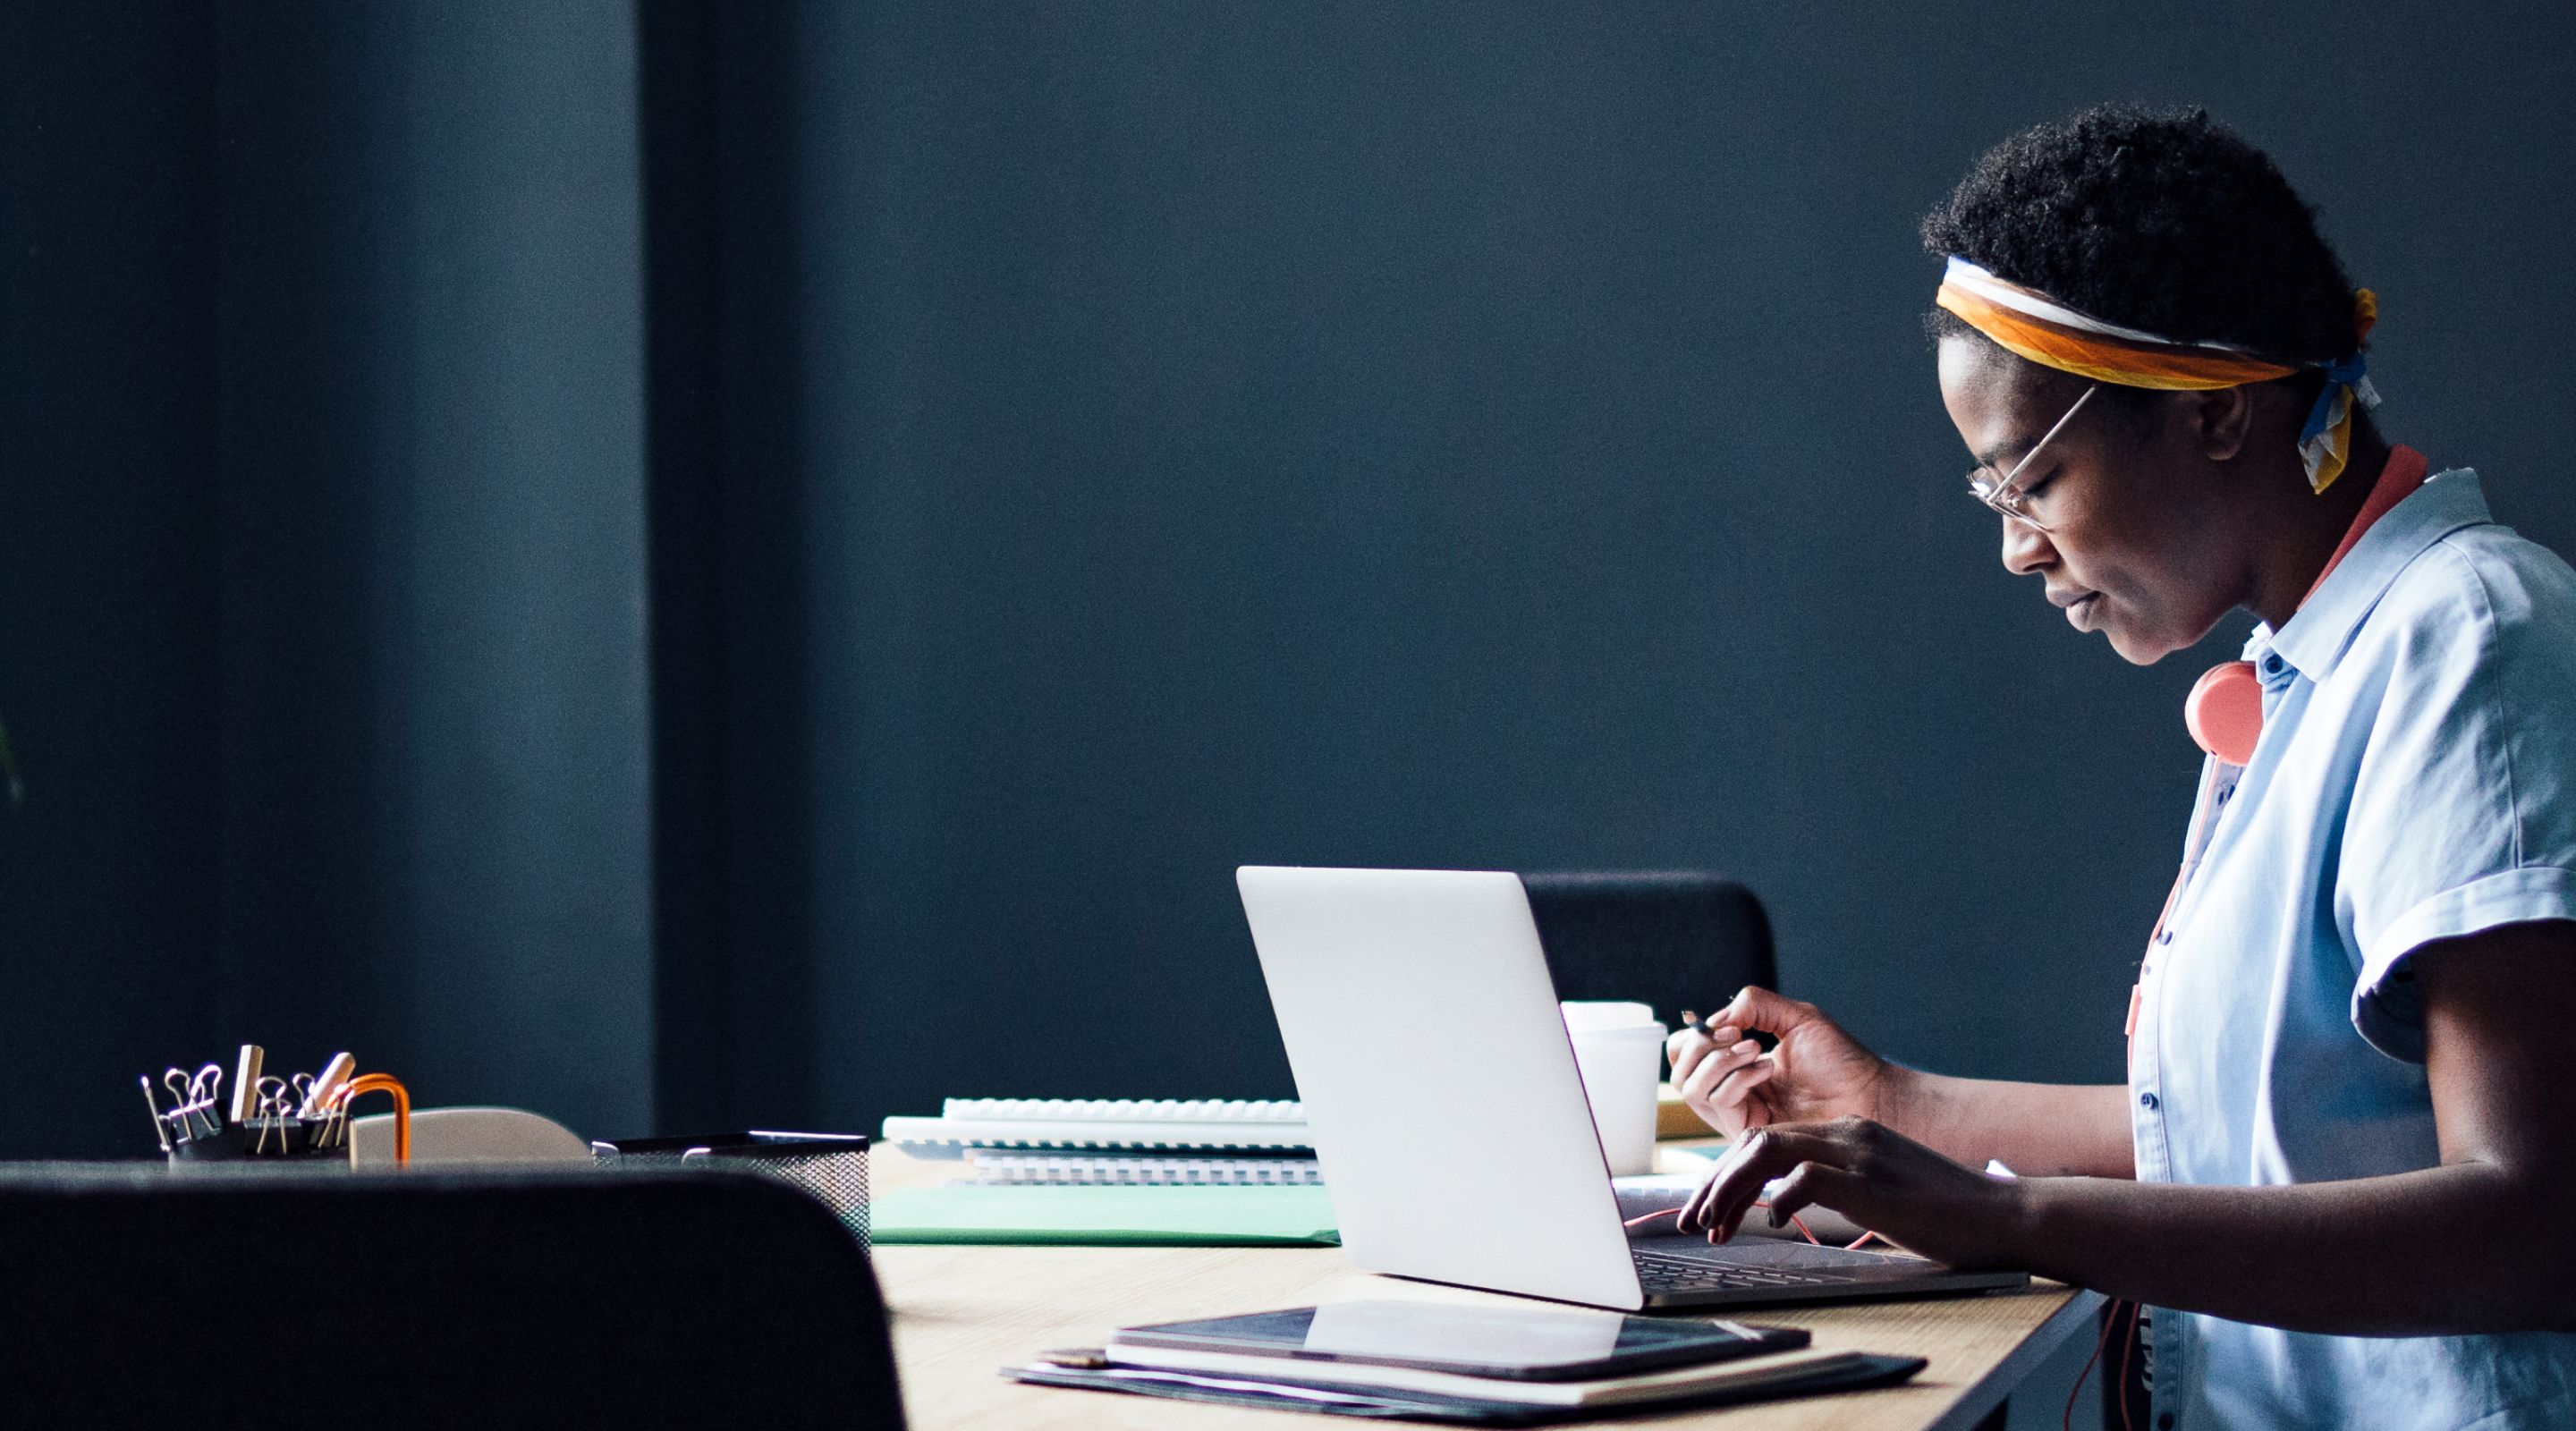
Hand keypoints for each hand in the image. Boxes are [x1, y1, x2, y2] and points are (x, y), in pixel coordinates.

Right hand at [1665, 986, 1896, 1139]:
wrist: (1873, 1095)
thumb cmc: (1842, 1061)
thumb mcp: (1796, 1017)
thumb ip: (1756, 1004)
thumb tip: (1715, 1020)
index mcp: (1737, 1067)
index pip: (1686, 1053)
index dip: (1695, 1036)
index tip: (1730, 1025)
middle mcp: (1731, 1093)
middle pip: (1678, 1071)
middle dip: (1701, 1046)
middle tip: (1738, 1034)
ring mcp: (1739, 1116)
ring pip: (1691, 1089)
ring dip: (1719, 1061)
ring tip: (1757, 1048)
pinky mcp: (1749, 1134)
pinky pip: (1719, 1103)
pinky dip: (1738, 1078)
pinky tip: (1768, 1068)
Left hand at [1674, 1117, 2027, 1268]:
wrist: (2002, 1216)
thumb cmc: (1944, 1213)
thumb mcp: (1880, 1189)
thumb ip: (1836, 1186)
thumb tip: (1783, 1207)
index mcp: (1846, 1133)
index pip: (1766, 1141)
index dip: (1727, 1176)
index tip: (1708, 1212)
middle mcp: (1846, 1133)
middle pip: (1754, 1142)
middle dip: (1714, 1183)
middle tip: (1692, 1223)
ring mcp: (1858, 1153)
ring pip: (1767, 1151)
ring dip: (1730, 1190)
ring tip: (1713, 1227)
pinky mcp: (1871, 1181)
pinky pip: (1806, 1178)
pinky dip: (1779, 1199)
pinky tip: (1773, 1224)